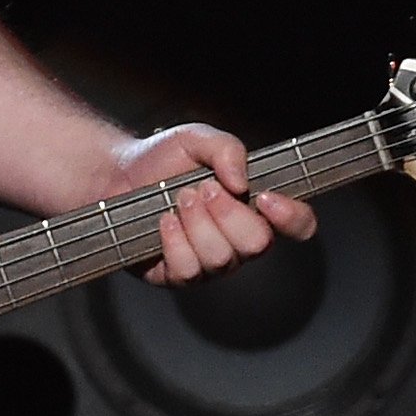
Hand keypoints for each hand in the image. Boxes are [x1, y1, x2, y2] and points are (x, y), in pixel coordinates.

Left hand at [108, 124, 319, 286]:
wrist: (116, 175)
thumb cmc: (163, 158)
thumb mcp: (197, 138)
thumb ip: (227, 149)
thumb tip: (241, 182)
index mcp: (256, 209)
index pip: (299, 225)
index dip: (292, 217)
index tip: (266, 197)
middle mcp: (239, 241)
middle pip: (257, 245)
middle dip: (228, 213)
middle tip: (201, 189)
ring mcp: (210, 263)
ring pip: (221, 258)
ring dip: (196, 223)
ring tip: (177, 199)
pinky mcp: (179, 277)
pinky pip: (188, 270)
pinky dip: (173, 240)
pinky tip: (163, 221)